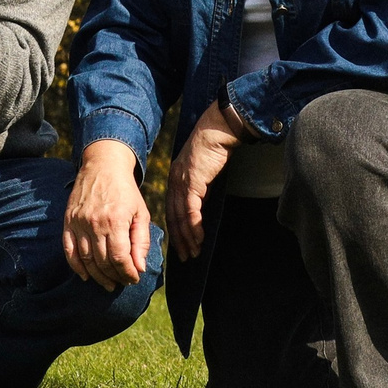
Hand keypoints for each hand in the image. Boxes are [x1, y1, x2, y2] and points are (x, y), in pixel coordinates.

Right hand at [64, 141, 152, 290]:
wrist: (102, 166)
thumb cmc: (126, 191)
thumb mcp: (141, 213)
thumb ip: (141, 241)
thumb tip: (140, 267)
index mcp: (115, 220)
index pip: (120, 257)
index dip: (128, 273)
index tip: (134, 278)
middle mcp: (95, 223)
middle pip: (103, 262)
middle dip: (115, 277)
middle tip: (123, 282)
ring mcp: (79, 223)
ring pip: (86, 260)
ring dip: (98, 276)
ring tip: (109, 283)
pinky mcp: (68, 221)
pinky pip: (69, 251)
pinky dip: (77, 267)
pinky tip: (86, 276)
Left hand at [164, 100, 244, 259]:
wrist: (217, 131)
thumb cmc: (212, 148)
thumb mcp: (201, 171)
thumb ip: (199, 188)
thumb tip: (200, 206)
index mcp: (174, 180)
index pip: (171, 211)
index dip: (175, 230)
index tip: (180, 245)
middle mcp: (174, 183)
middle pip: (173, 217)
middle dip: (179, 240)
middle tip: (185, 257)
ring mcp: (182, 183)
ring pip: (181, 217)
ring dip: (188, 237)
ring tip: (194, 252)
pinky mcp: (193, 183)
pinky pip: (192, 211)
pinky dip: (195, 226)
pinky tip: (200, 238)